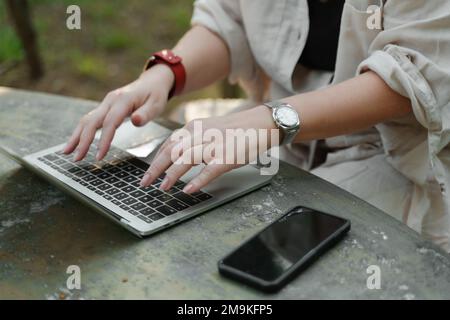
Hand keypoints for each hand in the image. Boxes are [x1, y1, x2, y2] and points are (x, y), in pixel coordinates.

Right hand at [63, 64, 174, 160]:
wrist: (152, 80)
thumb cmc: (156, 94)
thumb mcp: (157, 104)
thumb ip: (146, 113)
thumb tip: (135, 121)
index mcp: (123, 100)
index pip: (110, 123)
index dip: (103, 140)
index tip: (99, 156)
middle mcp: (110, 100)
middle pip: (91, 121)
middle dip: (82, 140)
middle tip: (76, 158)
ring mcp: (106, 103)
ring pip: (86, 120)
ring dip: (76, 136)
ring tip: (66, 152)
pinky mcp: (105, 107)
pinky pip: (90, 120)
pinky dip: (81, 132)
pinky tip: (76, 142)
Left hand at [140, 105, 277, 193]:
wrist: (260, 123)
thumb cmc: (234, 130)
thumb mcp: (208, 129)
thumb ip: (191, 140)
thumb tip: (173, 156)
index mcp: (194, 128)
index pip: (168, 144)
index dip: (155, 160)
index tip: (147, 173)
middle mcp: (201, 134)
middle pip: (172, 151)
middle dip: (156, 168)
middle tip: (144, 183)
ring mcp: (214, 145)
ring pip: (187, 159)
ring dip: (172, 175)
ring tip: (162, 188)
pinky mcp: (227, 156)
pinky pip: (209, 170)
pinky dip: (197, 181)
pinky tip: (188, 190)